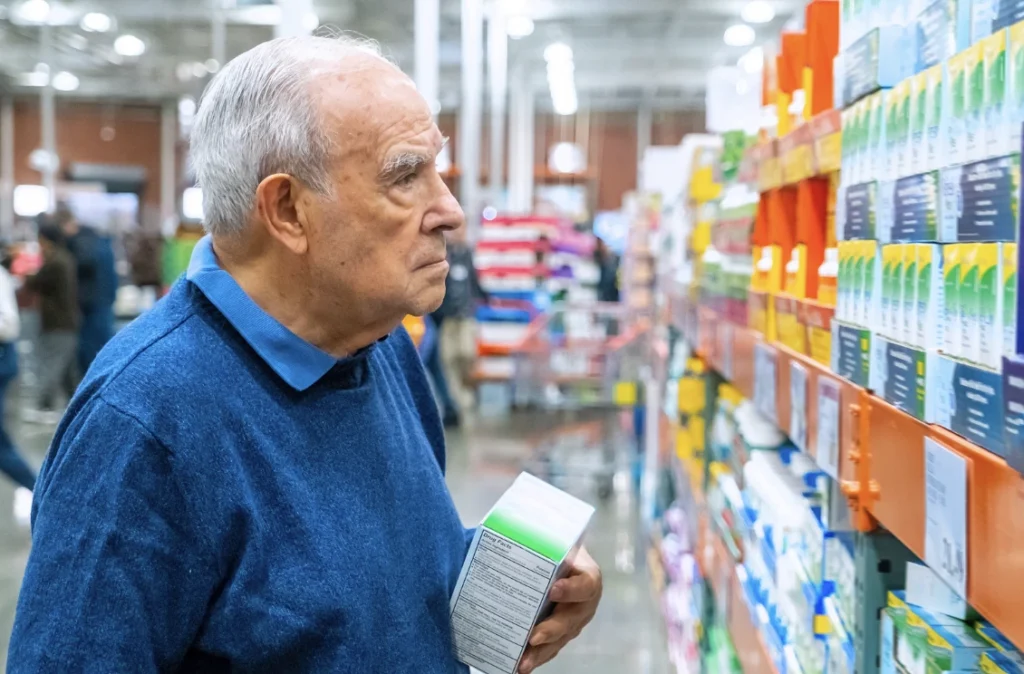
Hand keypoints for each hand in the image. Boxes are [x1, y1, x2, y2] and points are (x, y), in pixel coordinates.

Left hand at [519, 547, 601, 673]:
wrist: (563, 561)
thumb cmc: (558, 549)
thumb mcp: (557, 542)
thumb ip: (541, 539)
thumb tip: (504, 527)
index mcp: (588, 577)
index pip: (585, 584)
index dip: (571, 589)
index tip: (553, 590)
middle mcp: (585, 603)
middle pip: (571, 619)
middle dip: (552, 629)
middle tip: (534, 636)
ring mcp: (574, 621)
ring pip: (559, 640)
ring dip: (541, 652)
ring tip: (523, 662)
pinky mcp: (562, 634)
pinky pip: (550, 649)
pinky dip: (536, 658)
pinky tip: (519, 666)